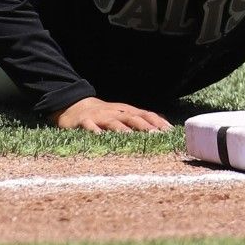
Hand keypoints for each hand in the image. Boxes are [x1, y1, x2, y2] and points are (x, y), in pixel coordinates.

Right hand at [50, 97, 173, 132]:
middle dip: (144, 126)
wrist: (75, 106)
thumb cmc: (105, 114)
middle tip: (155, 135)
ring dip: (121, 129)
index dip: (158, 122)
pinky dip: (94, 131)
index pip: (146, 114)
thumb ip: (141, 119)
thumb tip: (164, 123)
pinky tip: (99, 137)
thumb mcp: (124, 113)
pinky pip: (89, 126)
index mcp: (127, 111)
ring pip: (112, 122)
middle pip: (132, 118)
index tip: (169, 132)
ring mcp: (100, 117)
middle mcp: (115, 112)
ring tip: (130, 136)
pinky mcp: (84, 122)